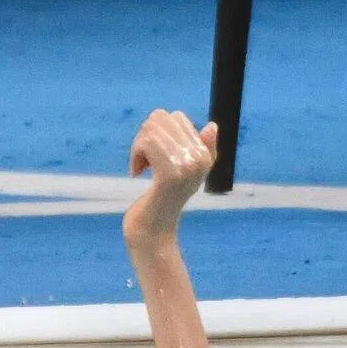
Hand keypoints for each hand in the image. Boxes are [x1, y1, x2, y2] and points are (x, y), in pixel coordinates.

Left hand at [123, 110, 218, 245]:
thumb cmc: (163, 200)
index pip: (176, 116)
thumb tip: (212, 126)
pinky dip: (135, 155)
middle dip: (145, 136)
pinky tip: (136, 172)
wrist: (153, 231)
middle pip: (161, 118)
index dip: (157, 131)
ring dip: (138, 147)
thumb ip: (197, 148)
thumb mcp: (183, 172)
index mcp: (205, 155)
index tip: (153, 156)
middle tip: (143, 162)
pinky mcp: (170, 174)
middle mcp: (201, 159)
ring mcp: (187, 166)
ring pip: (151, 129)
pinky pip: (146, 143)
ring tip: (140, 167)